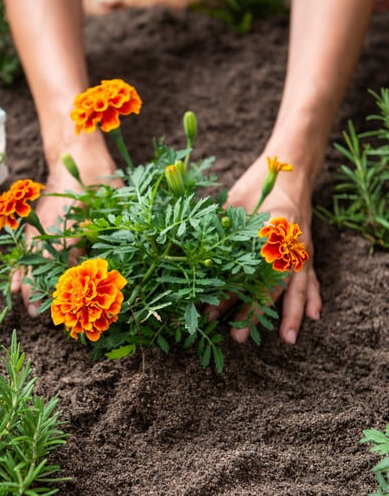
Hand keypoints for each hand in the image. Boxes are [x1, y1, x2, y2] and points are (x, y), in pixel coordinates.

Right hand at [10, 131, 118, 315]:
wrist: (74, 153)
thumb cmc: (98, 176)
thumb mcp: (111, 198)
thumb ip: (106, 225)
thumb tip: (102, 259)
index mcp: (73, 221)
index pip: (66, 257)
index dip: (65, 281)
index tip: (64, 302)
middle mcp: (53, 226)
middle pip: (44, 263)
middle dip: (43, 290)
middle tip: (41, 315)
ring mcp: (41, 225)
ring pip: (31, 259)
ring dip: (29, 284)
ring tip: (29, 308)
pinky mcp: (36, 224)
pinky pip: (25, 250)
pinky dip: (19, 268)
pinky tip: (14, 286)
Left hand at [207, 153, 321, 343]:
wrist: (292, 167)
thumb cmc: (260, 183)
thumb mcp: (234, 202)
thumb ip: (221, 228)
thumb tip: (191, 250)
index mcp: (270, 233)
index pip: (246, 274)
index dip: (228, 295)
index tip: (210, 312)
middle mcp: (290, 246)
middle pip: (272, 287)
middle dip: (255, 313)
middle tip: (238, 337)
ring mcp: (302, 250)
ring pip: (298, 288)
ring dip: (292, 314)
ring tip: (287, 339)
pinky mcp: (306, 250)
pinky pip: (313, 277)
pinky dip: (314, 296)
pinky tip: (315, 314)